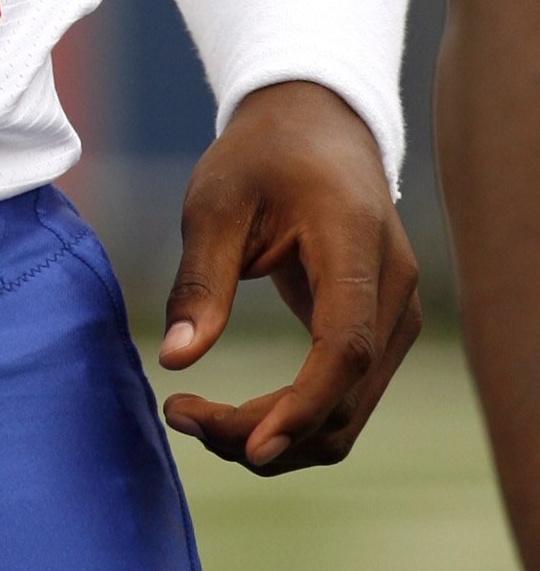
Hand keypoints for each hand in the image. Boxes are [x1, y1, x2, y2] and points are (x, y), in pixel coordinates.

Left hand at [158, 79, 420, 471]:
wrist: (317, 126)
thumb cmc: (261, 157)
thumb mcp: (215, 201)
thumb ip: (201, 279)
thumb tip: (174, 358)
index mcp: (357, 243)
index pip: (345, 347)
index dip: (301, 405)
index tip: (245, 444)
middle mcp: (394, 289)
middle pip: (345, 398)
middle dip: (266, 432)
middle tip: (179, 418)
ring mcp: (396, 315)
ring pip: (348, 413)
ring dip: (278, 437)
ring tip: (196, 420)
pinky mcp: (381, 331)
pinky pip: (345, 398)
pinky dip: (294, 419)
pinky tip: (234, 416)